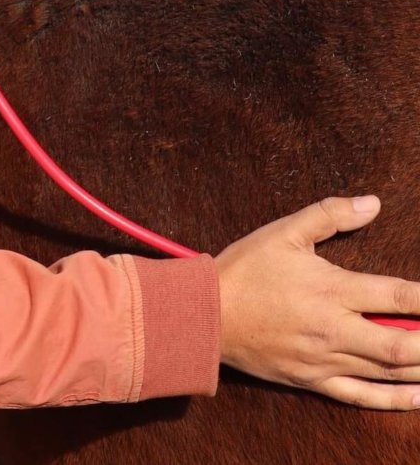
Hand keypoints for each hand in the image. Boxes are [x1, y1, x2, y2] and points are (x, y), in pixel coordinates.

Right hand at [216, 195, 419, 408]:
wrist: (206, 312)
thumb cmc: (245, 268)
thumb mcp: (283, 231)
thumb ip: (330, 214)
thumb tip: (373, 203)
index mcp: (330, 289)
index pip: (397, 295)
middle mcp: (333, 329)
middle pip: (402, 345)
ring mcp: (325, 359)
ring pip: (388, 373)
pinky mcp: (313, 380)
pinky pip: (362, 396)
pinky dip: (396, 400)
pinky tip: (419, 396)